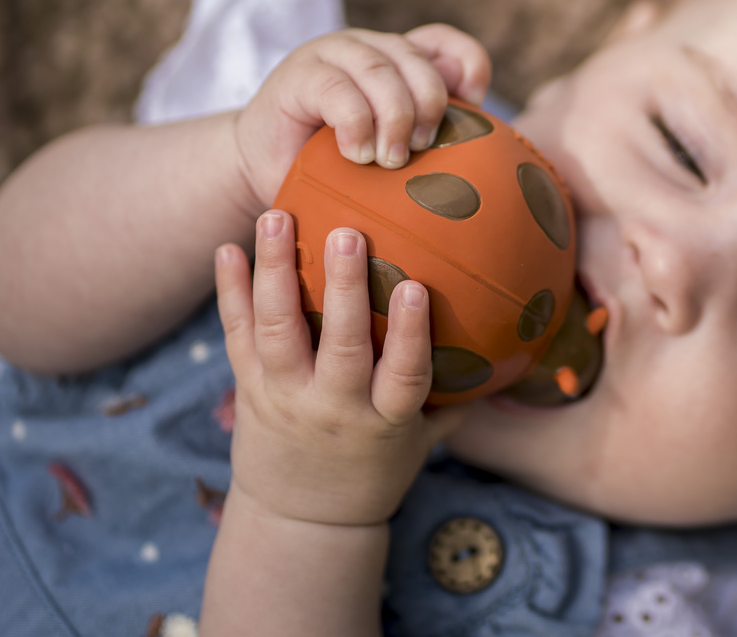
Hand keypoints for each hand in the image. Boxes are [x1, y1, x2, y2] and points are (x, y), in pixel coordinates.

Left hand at [214, 209, 465, 526]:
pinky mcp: (248, 389)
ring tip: (276, 216)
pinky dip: (230, 290)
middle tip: (348, 233)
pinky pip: (236, 335)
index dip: (410, 332)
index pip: (403, 375)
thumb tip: (508, 347)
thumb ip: (455, 400)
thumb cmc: (375, 473)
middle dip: (344, 288)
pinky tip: (228, 247)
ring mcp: (285, 396)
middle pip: (340, 346)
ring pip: (278, 330)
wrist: (300, 521)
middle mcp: (333, 407)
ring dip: (275, 271)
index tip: (417, 287)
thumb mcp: (421, 445)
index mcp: (383, 421)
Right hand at [233, 25, 491, 209]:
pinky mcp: (298, 74)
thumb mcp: (391, 148)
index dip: (468, 63)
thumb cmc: (337, 164)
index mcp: (398, 61)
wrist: (266, 168)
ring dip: (394, 116)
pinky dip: (355, 123)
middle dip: (430, 104)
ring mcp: (332, 55)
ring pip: (379, 68)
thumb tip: (471, 115)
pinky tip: (356, 153)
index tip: (474, 101)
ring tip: (391, 159)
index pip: (444, 42)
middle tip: (422, 149)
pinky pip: (337, 88)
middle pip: (416, 59)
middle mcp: (369, 48)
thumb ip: (427, 129)